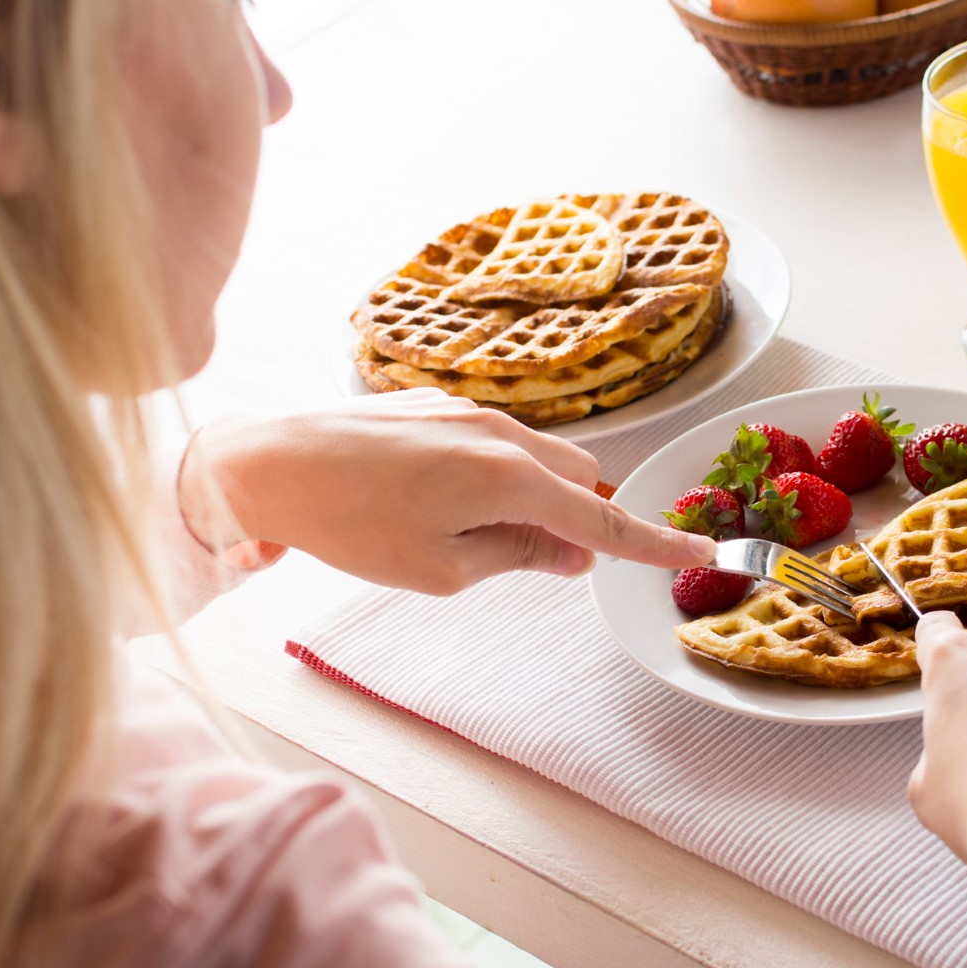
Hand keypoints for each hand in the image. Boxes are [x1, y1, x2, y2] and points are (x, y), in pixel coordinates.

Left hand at [180, 388, 715, 593]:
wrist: (268, 465)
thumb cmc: (349, 525)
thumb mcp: (439, 568)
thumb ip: (519, 556)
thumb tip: (571, 554)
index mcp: (508, 478)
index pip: (601, 519)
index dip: (651, 542)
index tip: (699, 552)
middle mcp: (500, 431)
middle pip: (576, 479)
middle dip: (573, 520)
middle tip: (526, 561)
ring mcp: (467, 408)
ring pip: (536, 457)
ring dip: (529, 496)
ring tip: (456, 530)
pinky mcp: (436, 399)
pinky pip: (495, 438)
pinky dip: (493, 473)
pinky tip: (429, 497)